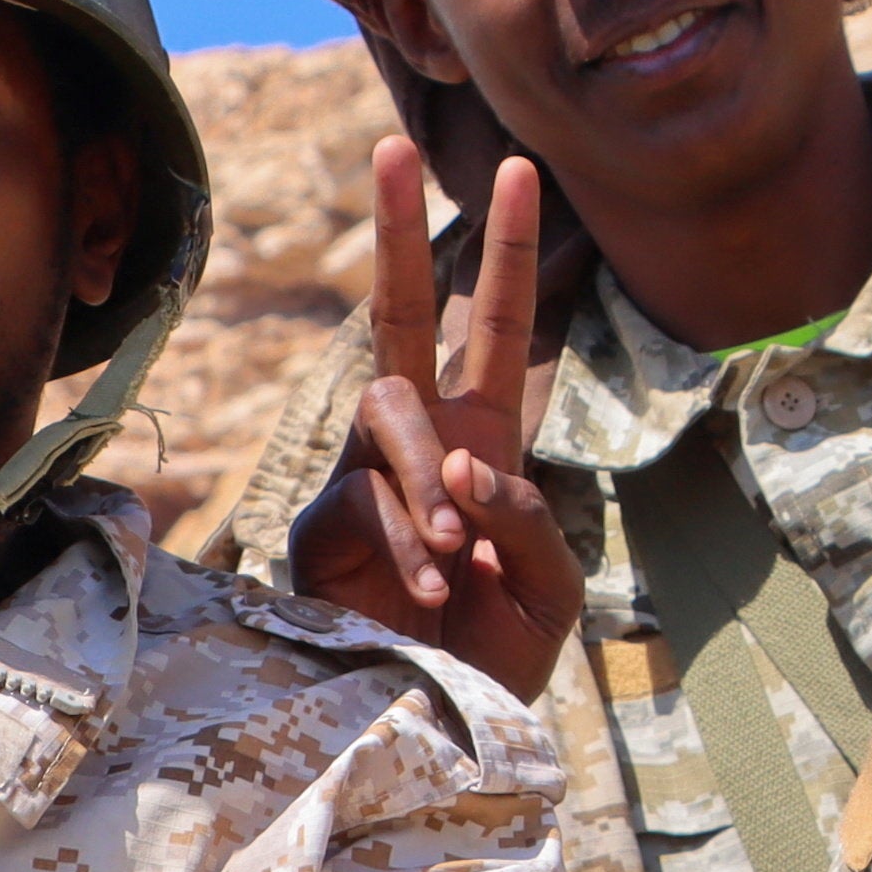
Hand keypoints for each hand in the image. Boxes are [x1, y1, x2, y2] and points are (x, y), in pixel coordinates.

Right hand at [283, 142, 580, 698]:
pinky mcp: (321, 527)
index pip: (501, 326)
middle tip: (389, 146)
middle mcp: (422, 441)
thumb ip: (530, 517)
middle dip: (399, 229)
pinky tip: (425, 590)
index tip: (520, 169)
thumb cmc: (498, 651)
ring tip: (457, 555)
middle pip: (403, 313)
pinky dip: (406, 543)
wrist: (440, 725)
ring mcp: (365, 477)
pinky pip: (361, 495)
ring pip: (389, 410)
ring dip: (429, 475)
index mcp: (486, 438)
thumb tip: (465, 466)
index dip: (510, 251)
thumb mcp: (551, 584)